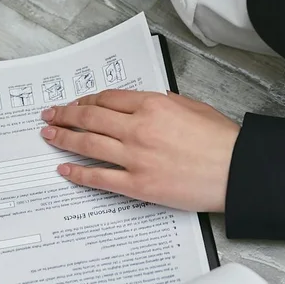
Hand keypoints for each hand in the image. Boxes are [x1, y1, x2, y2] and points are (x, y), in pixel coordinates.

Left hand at [40, 90, 239, 211]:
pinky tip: (64, 169)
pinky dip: (78, 173)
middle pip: (90, 117)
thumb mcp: (191, 107)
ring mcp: (135, 157)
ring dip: (63, 138)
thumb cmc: (221, 140)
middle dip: (65, 115)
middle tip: (50, 115)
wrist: (236, 170)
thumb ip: (162, 104)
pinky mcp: (138, 184)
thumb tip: (142, 105)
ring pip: (88, 144)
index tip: (75, 103)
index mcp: (152, 105)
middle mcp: (138, 128)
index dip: (86, 100)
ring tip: (49, 136)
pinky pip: (99, 177)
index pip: (107, 99)